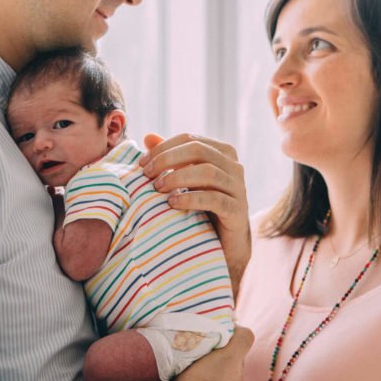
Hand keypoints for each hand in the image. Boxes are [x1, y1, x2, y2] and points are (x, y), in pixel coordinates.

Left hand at [141, 133, 250, 293]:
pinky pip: (215, 199)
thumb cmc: (202, 206)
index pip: (190, 138)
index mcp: (221, 152)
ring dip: (178, 177)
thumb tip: (148, 136)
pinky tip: (172, 203)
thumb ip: (169, 158)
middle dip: (168, 159)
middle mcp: (234, 166)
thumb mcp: (184, 179)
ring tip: (157, 188)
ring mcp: (238, 188)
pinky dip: (191, 199)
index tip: (142, 163)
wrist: (225, 243)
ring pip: (208, 172)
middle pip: (198, 150)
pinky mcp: (237, 211)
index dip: (163, 148)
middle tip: (147, 174)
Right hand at [154, 325, 253, 380]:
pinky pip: (189, 375)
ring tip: (184, 346)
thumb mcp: (230, 356)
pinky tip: (177, 362)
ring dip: (195, 355)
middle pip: (217, 355)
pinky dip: (185, 366)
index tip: (210, 325)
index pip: (233, 346)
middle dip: (209, 344)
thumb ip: (242, 340)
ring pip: (203, 365)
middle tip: (195, 333)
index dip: (224, 334)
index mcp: (236, 373)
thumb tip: (240, 326)